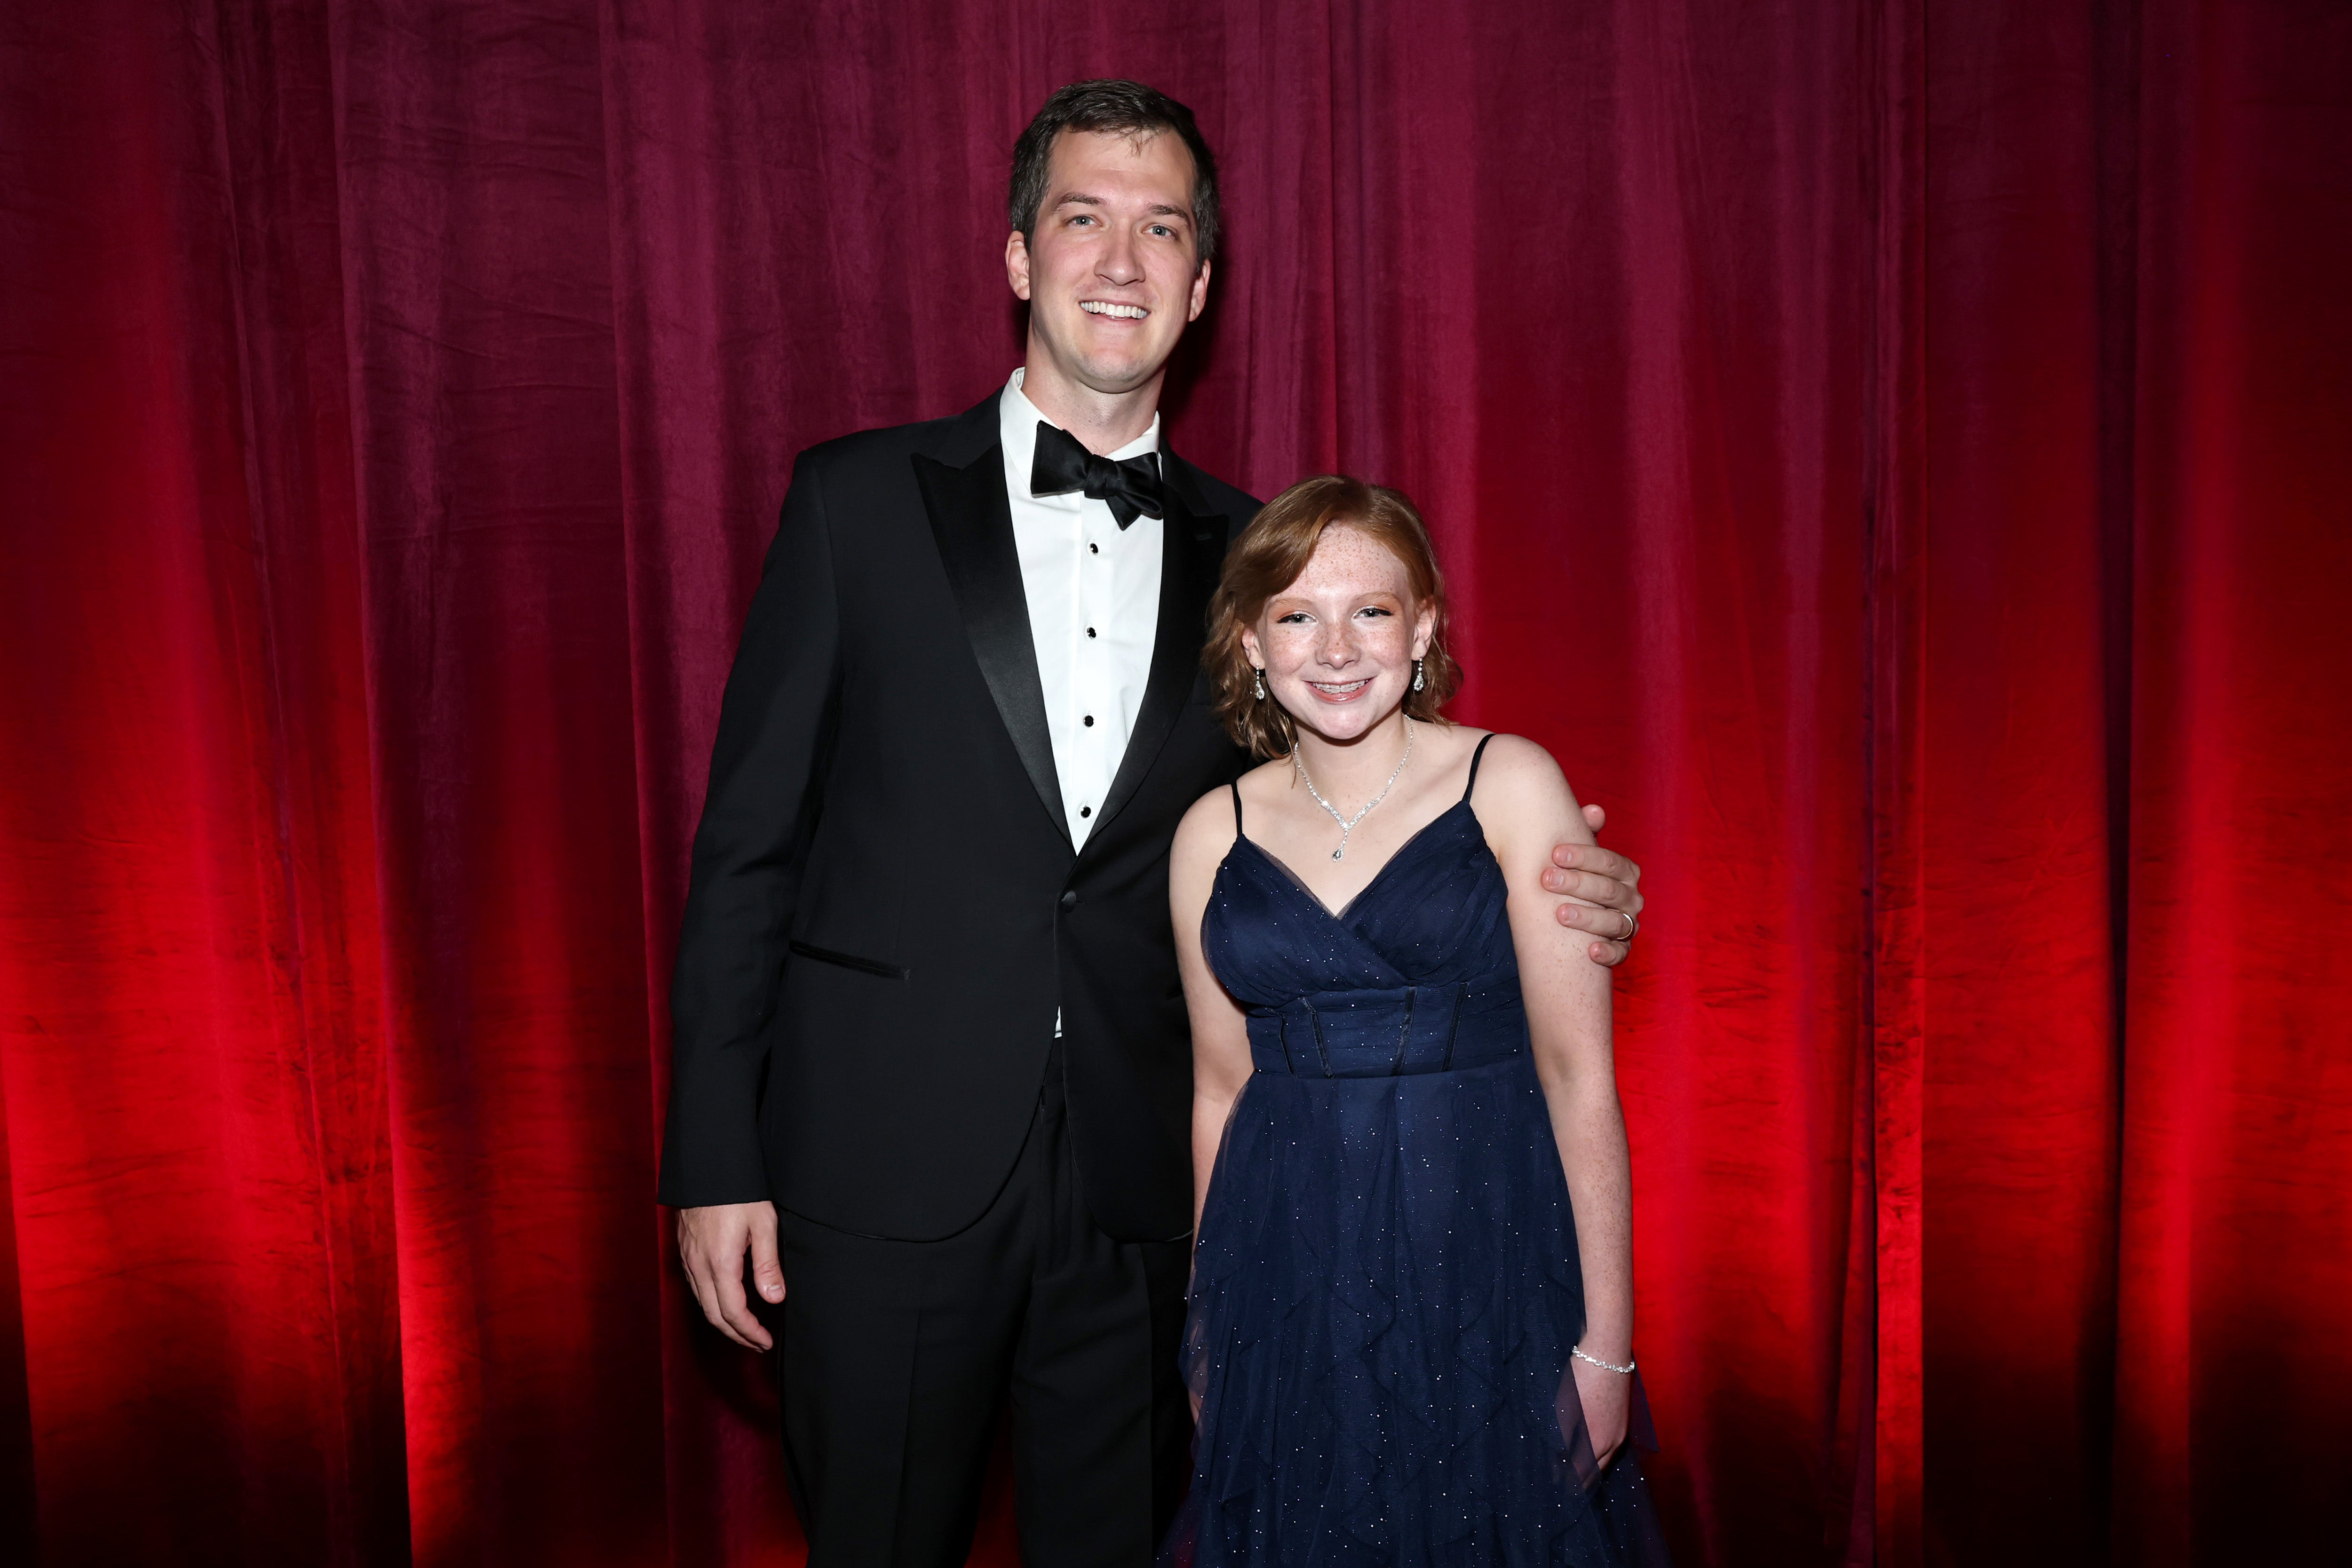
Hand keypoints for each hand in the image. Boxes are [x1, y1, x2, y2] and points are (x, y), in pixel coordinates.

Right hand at [676, 1201, 782, 1349]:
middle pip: (714, 1315)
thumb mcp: (763, 1223)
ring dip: (723, 1321)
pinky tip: (724, 1302)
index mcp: (720, 1263)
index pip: (732, 1312)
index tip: (765, 1342)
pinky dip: (711, 1303)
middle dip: (736, 1335)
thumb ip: (767, 1264)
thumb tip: (774, 1299)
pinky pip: (695, 1287)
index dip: (749, 1333)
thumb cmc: (739, 1191)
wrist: (707, 1165)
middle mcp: (699, 1266)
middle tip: (757, 1343)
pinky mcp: (684, 1250)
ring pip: (702, 1303)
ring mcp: (688, 1259)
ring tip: (744, 1329)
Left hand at [1546, 802, 1644, 965]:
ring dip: (1587, 917)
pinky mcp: (1623, 948)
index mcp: (1625, 871)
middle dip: (1577, 883)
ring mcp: (1629, 924)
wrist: (1578, 918)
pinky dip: (1609, 953)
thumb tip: (1594, 810)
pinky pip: (1621, 953)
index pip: (1609, 861)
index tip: (1555, 853)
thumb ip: (1586, 833)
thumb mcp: (1581, 857)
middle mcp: (1631, 897)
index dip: (1584, 856)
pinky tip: (1591, 951)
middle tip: (1546, 879)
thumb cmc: (1578, 878)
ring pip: (1614, 921)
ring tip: (1560, 914)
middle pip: (1608, 890)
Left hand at [1570, 1352, 1631, 1474]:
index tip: (1558, 1485)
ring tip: (1579, 1474)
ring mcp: (1621, 1430)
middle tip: (1568, 1486)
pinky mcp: (1624, 1419)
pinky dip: (1602, 1454)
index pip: (1582, 1470)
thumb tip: (1561, 1454)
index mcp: (1597, 1440)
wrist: (1608, 1353)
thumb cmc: (1583, 1379)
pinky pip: (1613, 1446)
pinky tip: (1593, 1452)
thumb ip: (1565, 1435)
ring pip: (1607, 1458)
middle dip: (1583, 1479)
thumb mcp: (1566, 1408)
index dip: (1569, 1479)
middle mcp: (1614, 1441)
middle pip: (1598, 1469)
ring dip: (1593, 1467)